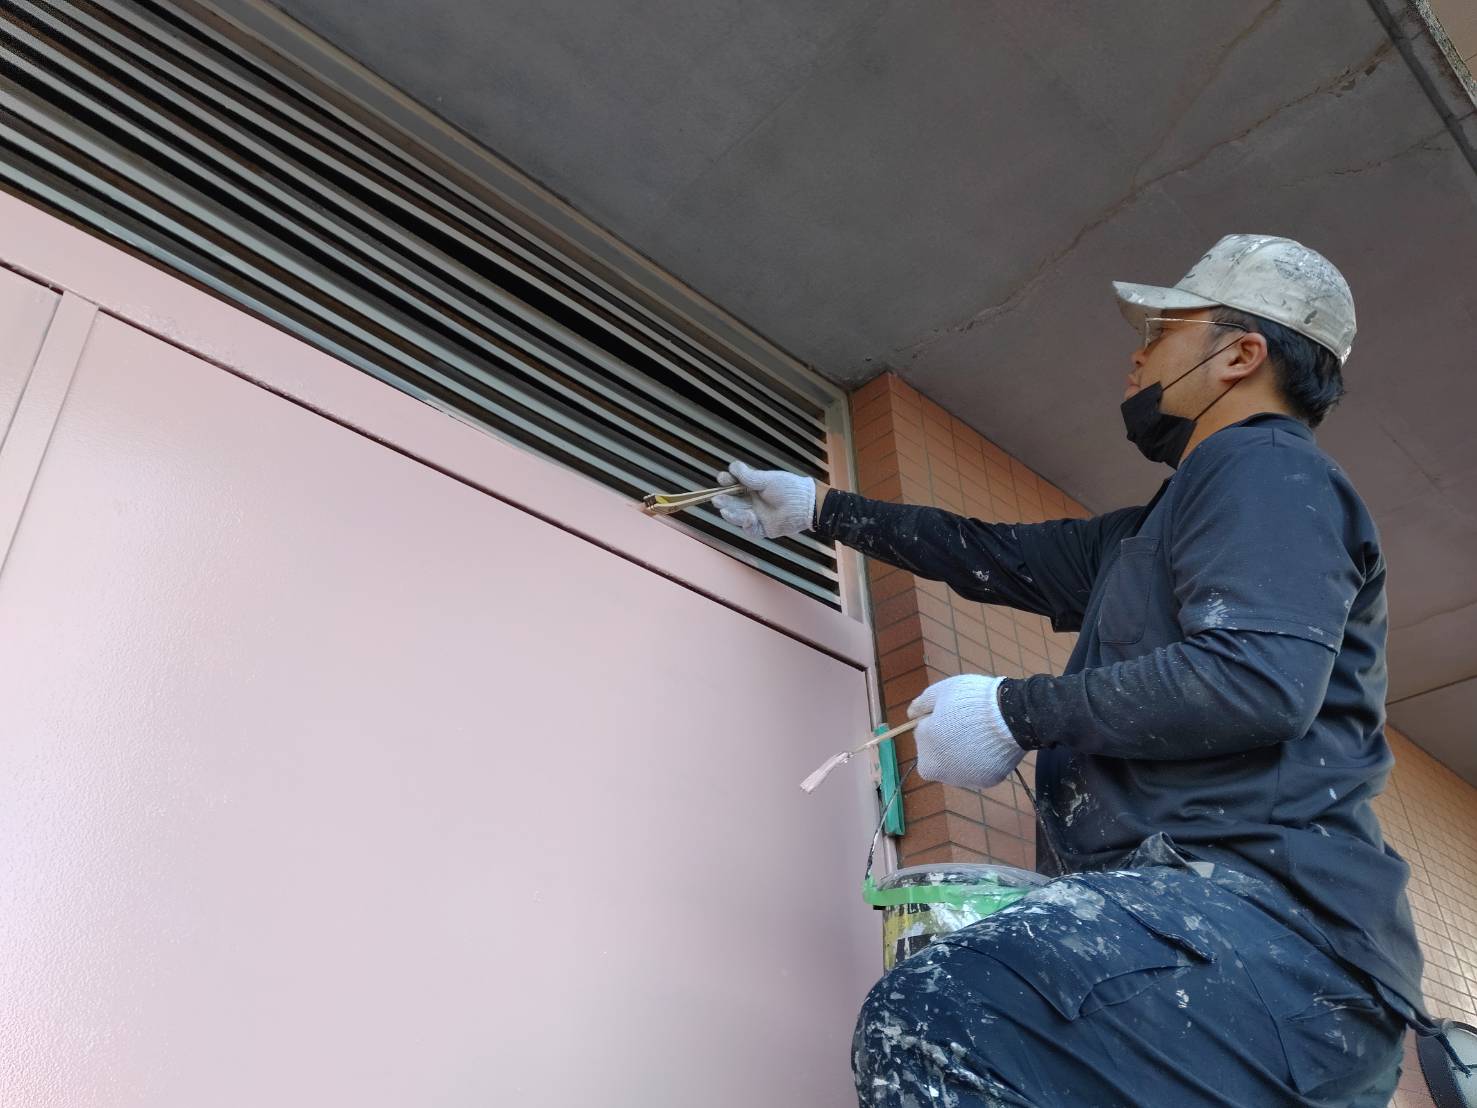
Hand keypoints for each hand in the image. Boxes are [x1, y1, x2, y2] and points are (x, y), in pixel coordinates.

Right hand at [713, 461, 816, 539]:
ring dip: (731, 513)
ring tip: (725, 510)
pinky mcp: (762, 529)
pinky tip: (749, 517)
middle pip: (732, 502)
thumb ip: (749, 476)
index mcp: (752, 487)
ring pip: (737, 516)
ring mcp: (756, 515)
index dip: (726, 482)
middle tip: (717, 499)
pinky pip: (750, 529)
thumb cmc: (789, 488)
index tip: (722, 479)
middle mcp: (752, 501)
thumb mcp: (767, 480)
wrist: (806, 505)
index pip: (734, 485)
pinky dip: (747, 524)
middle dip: (723, 500)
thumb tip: (732, 466)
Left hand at [907, 674, 1023, 789]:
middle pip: (938, 755)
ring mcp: (965, 779)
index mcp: (925, 753)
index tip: (951, 713)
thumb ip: (921, 705)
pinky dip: (982, 760)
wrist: (1011, 715)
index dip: (935, 722)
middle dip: (946, 742)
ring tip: (979, 733)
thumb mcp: (939, 692)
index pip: (924, 736)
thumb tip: (911, 715)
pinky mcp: (986, 782)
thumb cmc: (970, 699)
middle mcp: (941, 772)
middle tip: (965, 724)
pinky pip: (979, 770)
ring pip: (958, 765)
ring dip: (963, 753)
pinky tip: (991, 745)